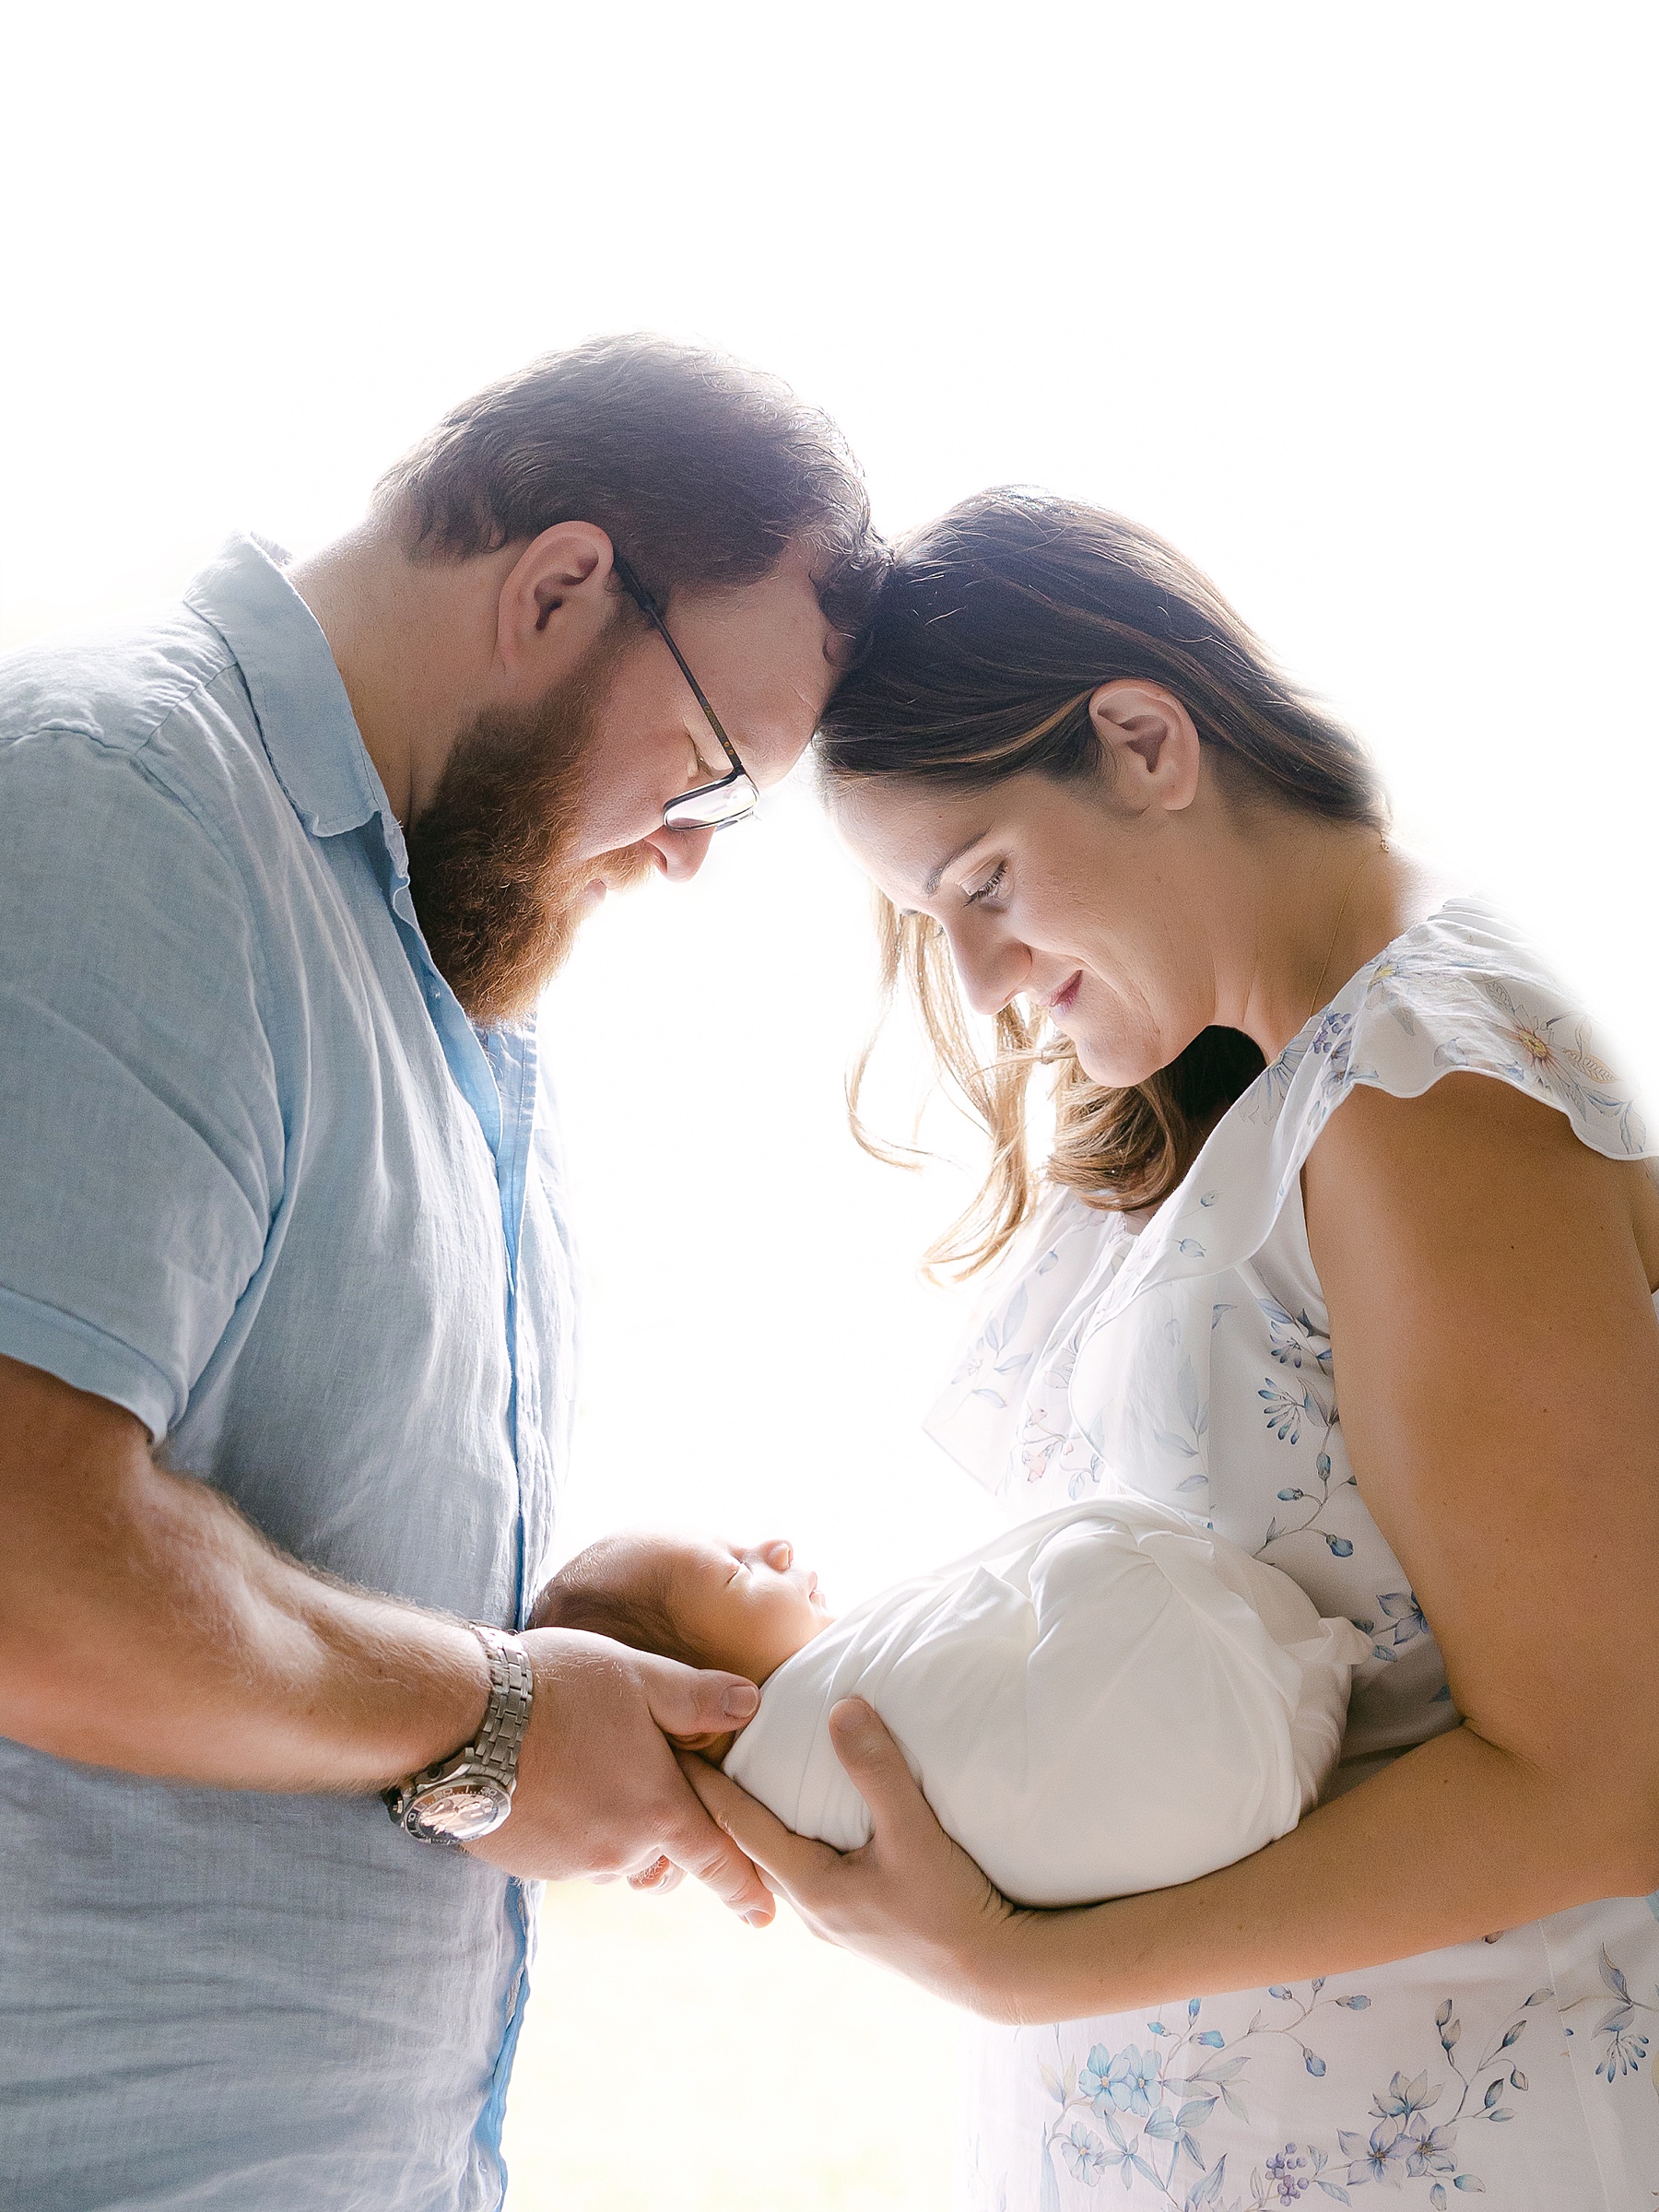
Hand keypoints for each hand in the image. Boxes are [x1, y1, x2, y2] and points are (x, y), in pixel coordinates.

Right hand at [466, 1628, 772, 1922]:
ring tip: (596, 1778)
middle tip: (652, 1792)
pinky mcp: (526, 1864)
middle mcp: (617, 1847)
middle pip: (661, 1859)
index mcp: (656, 1807)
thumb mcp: (638, 1675)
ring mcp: (569, 1862)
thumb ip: (697, 1697)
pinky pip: (567, 1857)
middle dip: (667, 1838)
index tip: (765, 1915)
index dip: (744, 1888)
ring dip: (616, 1832)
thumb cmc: (556, 1686)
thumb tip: (752, 1703)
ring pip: (612, 1858)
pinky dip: (572, 1832)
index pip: (715, 1860)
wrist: (460, 1715)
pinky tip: (554, 1787)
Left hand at [680, 1696, 1024, 2012]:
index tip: (669, 1749)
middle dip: (723, 1805)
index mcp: (810, 1885)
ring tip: (746, 1787)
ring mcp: (834, 1920)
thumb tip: (842, 1708)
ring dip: (761, 1825)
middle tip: (696, 1760)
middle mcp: (811, 1907)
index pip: (739, 1825)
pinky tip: (809, 1828)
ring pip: (780, 1863)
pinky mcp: (860, 1921)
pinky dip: (795, 1842)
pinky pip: (810, 1873)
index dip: (705, 1785)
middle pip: (751, 1846)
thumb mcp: (914, 1831)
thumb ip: (878, 1769)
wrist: (994, 1972)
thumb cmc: (952, 1904)